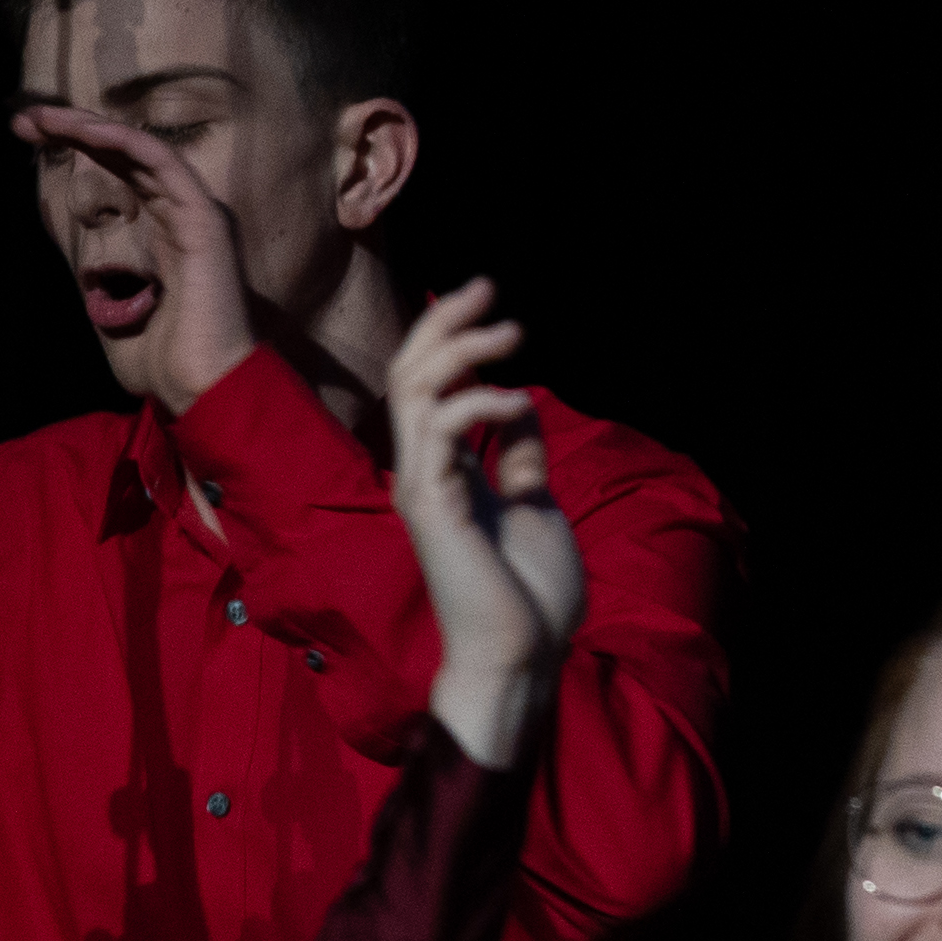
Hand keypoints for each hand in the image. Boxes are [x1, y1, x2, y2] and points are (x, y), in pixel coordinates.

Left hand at [15, 98, 262, 405]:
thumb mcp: (112, 307)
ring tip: (41, 116)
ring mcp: (199, 214)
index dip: (81, 148)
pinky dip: (126, 143)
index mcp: (171, 231)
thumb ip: (101, 278)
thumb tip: (80, 265)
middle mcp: (186, 214)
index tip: (30, 137)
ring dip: (90, 127)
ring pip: (143, 151)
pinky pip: (165, 166)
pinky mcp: (205, 220)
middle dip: (75, 129)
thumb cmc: (164, 359)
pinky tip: (87, 131)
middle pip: (129, 155)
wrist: (202, 383)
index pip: (124, 173)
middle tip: (25, 117)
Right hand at [388, 284, 583, 771]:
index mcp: (446, 471)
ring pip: (414, 395)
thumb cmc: (528, 590)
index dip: (448, 340)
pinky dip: (476, 406)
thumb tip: (522, 403)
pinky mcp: (433, 509)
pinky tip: (515, 401)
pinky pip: (440, 437)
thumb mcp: (533, 503)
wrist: (523, 652)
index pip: (428, 388)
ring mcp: (423, 489)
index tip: (487, 302)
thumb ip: (520, 457)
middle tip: (484, 288)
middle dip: (443, 326)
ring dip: (460, 353)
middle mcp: (424, 474)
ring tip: (510, 331)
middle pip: (408, 376)